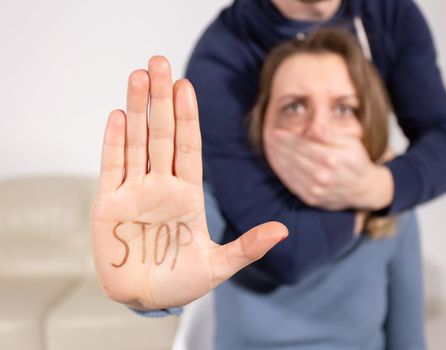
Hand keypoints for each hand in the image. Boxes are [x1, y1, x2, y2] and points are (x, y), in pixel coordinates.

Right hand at [91, 56, 286, 310]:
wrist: (146, 300)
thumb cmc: (181, 283)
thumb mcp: (219, 266)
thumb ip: (248, 246)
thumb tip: (284, 230)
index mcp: (187, 194)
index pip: (188, 146)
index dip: (188, 117)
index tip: (187, 87)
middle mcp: (161, 185)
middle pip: (161, 134)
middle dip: (161, 99)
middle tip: (159, 64)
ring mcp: (135, 191)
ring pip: (136, 142)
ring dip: (137, 109)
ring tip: (139, 77)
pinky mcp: (109, 204)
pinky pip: (111, 166)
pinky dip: (114, 141)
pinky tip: (119, 115)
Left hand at [264, 129, 393, 210]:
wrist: (364, 189)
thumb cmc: (357, 161)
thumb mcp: (350, 142)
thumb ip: (330, 134)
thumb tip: (313, 127)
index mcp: (332, 159)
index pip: (302, 145)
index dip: (286, 138)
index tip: (275, 131)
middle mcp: (322, 176)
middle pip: (293, 157)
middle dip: (278, 147)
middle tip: (268, 137)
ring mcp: (316, 190)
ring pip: (289, 171)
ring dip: (277, 159)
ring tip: (270, 148)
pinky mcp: (311, 199)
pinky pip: (291, 184)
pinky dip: (282, 173)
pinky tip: (277, 163)